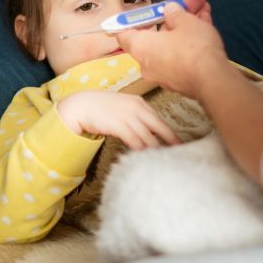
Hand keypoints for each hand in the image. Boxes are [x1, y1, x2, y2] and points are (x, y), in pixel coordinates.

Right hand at [56, 91, 180, 149]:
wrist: (82, 105)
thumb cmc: (101, 108)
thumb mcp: (123, 107)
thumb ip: (135, 116)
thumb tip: (146, 130)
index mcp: (139, 103)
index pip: (159, 119)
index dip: (170, 132)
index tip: (179, 142)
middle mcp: (136, 108)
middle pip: (159, 127)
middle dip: (171, 140)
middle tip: (181, 151)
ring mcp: (128, 116)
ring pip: (148, 136)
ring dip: (156, 149)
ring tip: (164, 160)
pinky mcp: (118, 125)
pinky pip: (134, 140)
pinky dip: (142, 149)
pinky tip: (146, 157)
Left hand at [116, 0, 227, 99]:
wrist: (212, 80)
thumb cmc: (193, 49)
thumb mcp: (184, 21)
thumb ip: (175, 13)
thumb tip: (170, 11)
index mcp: (141, 48)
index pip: (124, 35)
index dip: (130, 22)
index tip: (136, 14)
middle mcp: (148, 63)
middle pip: (156, 35)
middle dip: (173, 17)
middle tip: (187, 3)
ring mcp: (164, 74)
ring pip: (172, 44)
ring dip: (186, 26)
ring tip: (202, 8)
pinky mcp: (180, 79)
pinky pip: (181, 55)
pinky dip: (191, 41)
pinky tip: (206, 24)